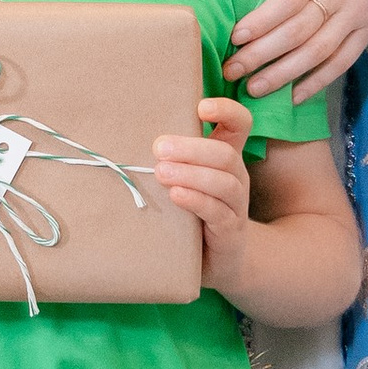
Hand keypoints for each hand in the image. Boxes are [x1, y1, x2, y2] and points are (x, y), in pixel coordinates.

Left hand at [154, 97, 253, 289]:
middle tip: (159, 147)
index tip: (201, 106)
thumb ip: (170, 158)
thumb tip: (128, 132)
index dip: (226, 110)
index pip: (239, 124)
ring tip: (161, 172)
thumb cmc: (193, 213)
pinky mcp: (230, 232)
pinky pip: (218, 213)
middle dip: (192, 148)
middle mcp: (236, 177)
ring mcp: (236, 205)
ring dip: (191, 174)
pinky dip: (196, 201)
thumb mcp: (185, 180)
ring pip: (224, 182)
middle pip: (225, 153)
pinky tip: (176, 196)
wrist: (218, 261)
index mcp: (226, 158)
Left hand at [225, 0, 367, 99]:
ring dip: (285, 74)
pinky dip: (319, 81)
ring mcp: (359, 15)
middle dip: (262, 55)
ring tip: (254, 89)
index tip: (236, 35)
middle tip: (231, 69)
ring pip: (319, 52)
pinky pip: (343, 61)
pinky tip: (294, 95)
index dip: (263, 20)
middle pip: (299, 31)